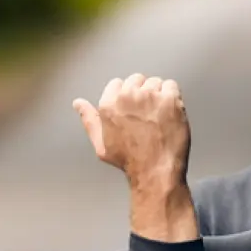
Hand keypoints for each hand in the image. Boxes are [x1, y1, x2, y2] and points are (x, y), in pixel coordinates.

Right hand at [74, 73, 190, 189]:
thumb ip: (89, 120)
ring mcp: (150, 96)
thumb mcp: (101, 145)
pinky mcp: (169, 99)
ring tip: (159, 117)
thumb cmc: (128, 161)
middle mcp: (127, 96)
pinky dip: (173, 97)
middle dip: (142, 93)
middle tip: (148, 115)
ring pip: (155, 82)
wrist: (155, 171)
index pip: (118, 83)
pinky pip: (171, 86)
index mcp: (108, 104)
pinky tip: (170, 114)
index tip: (134, 111)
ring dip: (158, 95)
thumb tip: (77, 102)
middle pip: (137, 79)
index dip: (127, 97)